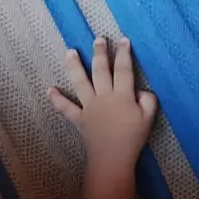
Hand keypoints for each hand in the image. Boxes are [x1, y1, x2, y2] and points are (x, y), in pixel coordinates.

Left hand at [48, 37, 157, 166]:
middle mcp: (104, 96)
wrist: (112, 158)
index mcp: (122, 95)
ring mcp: (89, 107)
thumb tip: (140, 91)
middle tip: (98, 39)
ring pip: (80, 82)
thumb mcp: (149, 118)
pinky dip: (57, 100)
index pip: (123, 69)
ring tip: (70, 52)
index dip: (124, 54)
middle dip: (100, 53)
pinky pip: (67, 108)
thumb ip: (148, 100)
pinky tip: (50, 90)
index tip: (123, 40)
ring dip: (74, 66)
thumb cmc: (132, 138)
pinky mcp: (80, 119)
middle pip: (101, 70)